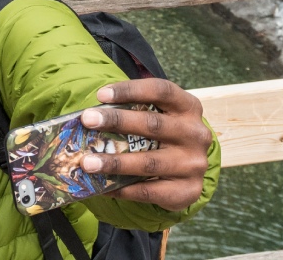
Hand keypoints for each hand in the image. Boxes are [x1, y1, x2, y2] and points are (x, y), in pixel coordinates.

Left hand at [80, 78, 213, 211]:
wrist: (190, 171)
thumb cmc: (164, 137)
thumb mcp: (159, 118)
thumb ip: (134, 113)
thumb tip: (90, 118)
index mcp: (189, 107)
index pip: (161, 91)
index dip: (131, 90)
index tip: (101, 94)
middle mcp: (195, 134)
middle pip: (153, 124)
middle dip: (117, 121)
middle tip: (87, 120)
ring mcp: (194, 164)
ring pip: (149, 163)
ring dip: (114, 162)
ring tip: (87, 162)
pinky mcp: (188, 190)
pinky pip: (149, 191)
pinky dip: (122, 189)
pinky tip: (101, 188)